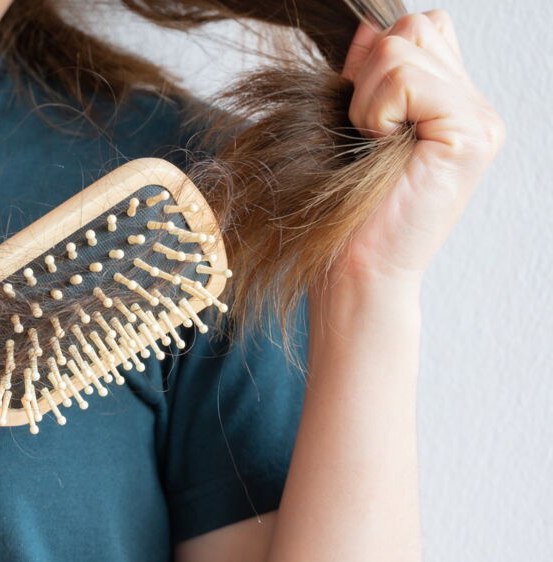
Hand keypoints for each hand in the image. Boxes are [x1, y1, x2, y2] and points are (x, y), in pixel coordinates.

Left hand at [338, 10, 504, 285]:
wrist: (357, 268)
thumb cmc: (348, 207)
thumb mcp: (355, 124)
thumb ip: (368, 74)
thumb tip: (367, 28)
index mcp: (453, 102)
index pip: (419, 29)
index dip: (373, 61)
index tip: (363, 119)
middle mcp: (477, 107)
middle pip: (414, 27)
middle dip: (369, 73)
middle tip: (366, 134)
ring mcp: (480, 120)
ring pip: (404, 43)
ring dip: (367, 96)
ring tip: (373, 143)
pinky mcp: (471, 134)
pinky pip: (404, 77)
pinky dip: (376, 110)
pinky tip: (380, 146)